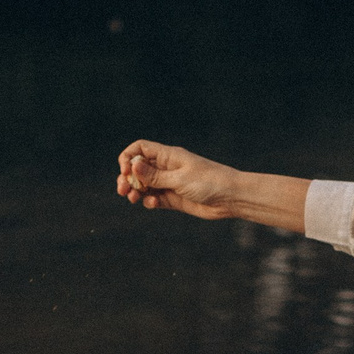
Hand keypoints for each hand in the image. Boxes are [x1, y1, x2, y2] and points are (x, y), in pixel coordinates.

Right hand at [117, 140, 236, 219]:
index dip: (128, 158)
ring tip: (133, 198)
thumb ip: (155, 175)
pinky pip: (155, 199)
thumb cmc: (209, 181)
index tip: (126, 171)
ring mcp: (170, 183)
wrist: (230, 198)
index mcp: (168, 156)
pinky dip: (150, 201)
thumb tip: (132, 164)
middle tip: (123, 190)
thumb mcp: (179, 178)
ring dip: (136, 191)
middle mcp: (167, 168)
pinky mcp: (174, 198)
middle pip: (138, 168)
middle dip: (128, 178)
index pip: (140, 149)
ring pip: (144, 185)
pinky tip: (153, 204)